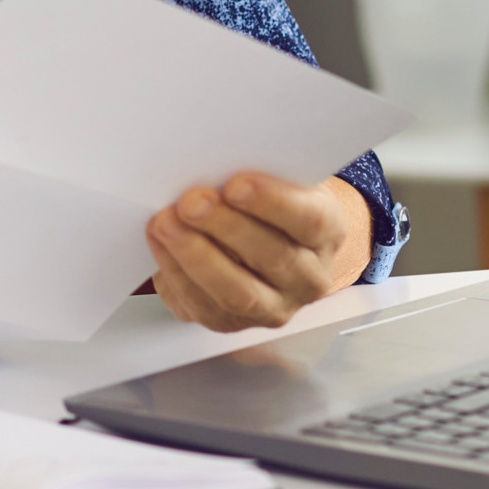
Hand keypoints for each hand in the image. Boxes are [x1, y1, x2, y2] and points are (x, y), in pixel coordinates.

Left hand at [146, 172, 369, 331]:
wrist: (269, 239)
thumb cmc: (269, 202)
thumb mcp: (278, 178)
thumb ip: (257, 173)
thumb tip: (213, 163)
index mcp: (327, 232)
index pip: (310, 222)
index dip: (273, 203)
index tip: (235, 184)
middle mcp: (308, 279)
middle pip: (273, 258)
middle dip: (226, 228)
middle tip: (192, 201)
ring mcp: (273, 308)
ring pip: (238, 294)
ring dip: (197, 256)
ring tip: (167, 223)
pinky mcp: (233, 325)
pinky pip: (203, 308)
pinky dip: (177, 274)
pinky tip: (161, 244)